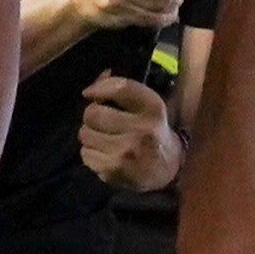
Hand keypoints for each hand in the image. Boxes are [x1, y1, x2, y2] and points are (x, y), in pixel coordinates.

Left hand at [74, 68, 178, 189]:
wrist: (169, 169)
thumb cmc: (154, 132)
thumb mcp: (147, 107)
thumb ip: (122, 90)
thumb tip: (95, 83)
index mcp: (153, 109)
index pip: (119, 88)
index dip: (99, 87)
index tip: (90, 93)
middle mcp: (142, 129)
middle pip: (93, 113)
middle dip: (92, 115)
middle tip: (101, 121)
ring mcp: (126, 151)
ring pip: (85, 134)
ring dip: (90, 135)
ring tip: (104, 139)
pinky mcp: (113, 170)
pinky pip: (85, 154)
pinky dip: (91, 153)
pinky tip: (106, 154)